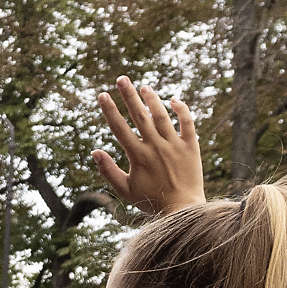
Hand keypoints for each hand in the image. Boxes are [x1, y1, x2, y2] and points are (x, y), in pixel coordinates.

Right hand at [89, 80, 204, 214]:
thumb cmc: (151, 201)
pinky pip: (187, 123)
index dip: (110, 110)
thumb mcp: (125, 190)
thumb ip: (108, 170)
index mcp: (138, 156)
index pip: (120, 128)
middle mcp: (156, 146)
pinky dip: (181, 110)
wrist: (182, 209)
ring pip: (162, 115)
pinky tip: (174, 100)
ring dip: (152, 99)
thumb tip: (95, 151)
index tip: (102, 95)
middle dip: (129, 95)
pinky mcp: (191, 146)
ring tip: (144, 87)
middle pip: (140, 115)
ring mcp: (175, 145)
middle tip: (122, 78)